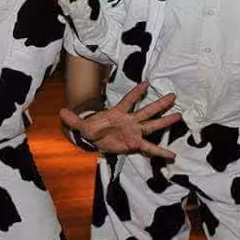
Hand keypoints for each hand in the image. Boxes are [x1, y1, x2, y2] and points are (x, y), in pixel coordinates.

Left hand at [60, 82, 180, 158]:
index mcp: (117, 114)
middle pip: (145, 111)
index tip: (145, 84)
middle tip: (172, 96)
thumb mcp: (82, 126)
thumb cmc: (92, 128)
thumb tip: (61, 112)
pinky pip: (149, 148)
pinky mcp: (135, 143)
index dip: (135, 93)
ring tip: (179, 116)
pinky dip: (160, 152)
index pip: (127, 101)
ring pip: (152, 125)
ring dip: (164, 121)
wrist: (96, 139)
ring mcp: (134, 131)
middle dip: (158, 104)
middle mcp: (129, 121)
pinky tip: (172, 156)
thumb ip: (74, 120)